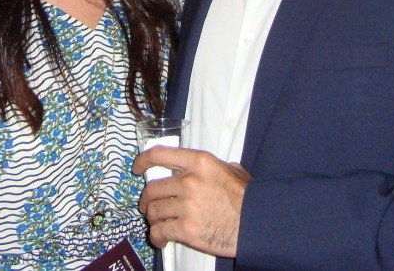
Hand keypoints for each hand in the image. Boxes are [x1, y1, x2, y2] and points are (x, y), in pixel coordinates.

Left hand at [133, 146, 250, 257]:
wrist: (257, 223)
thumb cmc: (246, 197)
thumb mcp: (231, 170)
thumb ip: (211, 166)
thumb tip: (198, 167)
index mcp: (200, 162)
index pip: (160, 154)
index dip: (144, 160)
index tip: (137, 167)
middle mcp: (190, 181)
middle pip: (153, 187)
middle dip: (147, 198)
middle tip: (149, 205)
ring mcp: (187, 205)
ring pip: (153, 210)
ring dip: (152, 217)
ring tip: (157, 221)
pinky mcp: (187, 229)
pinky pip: (160, 231)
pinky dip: (157, 236)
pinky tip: (161, 238)